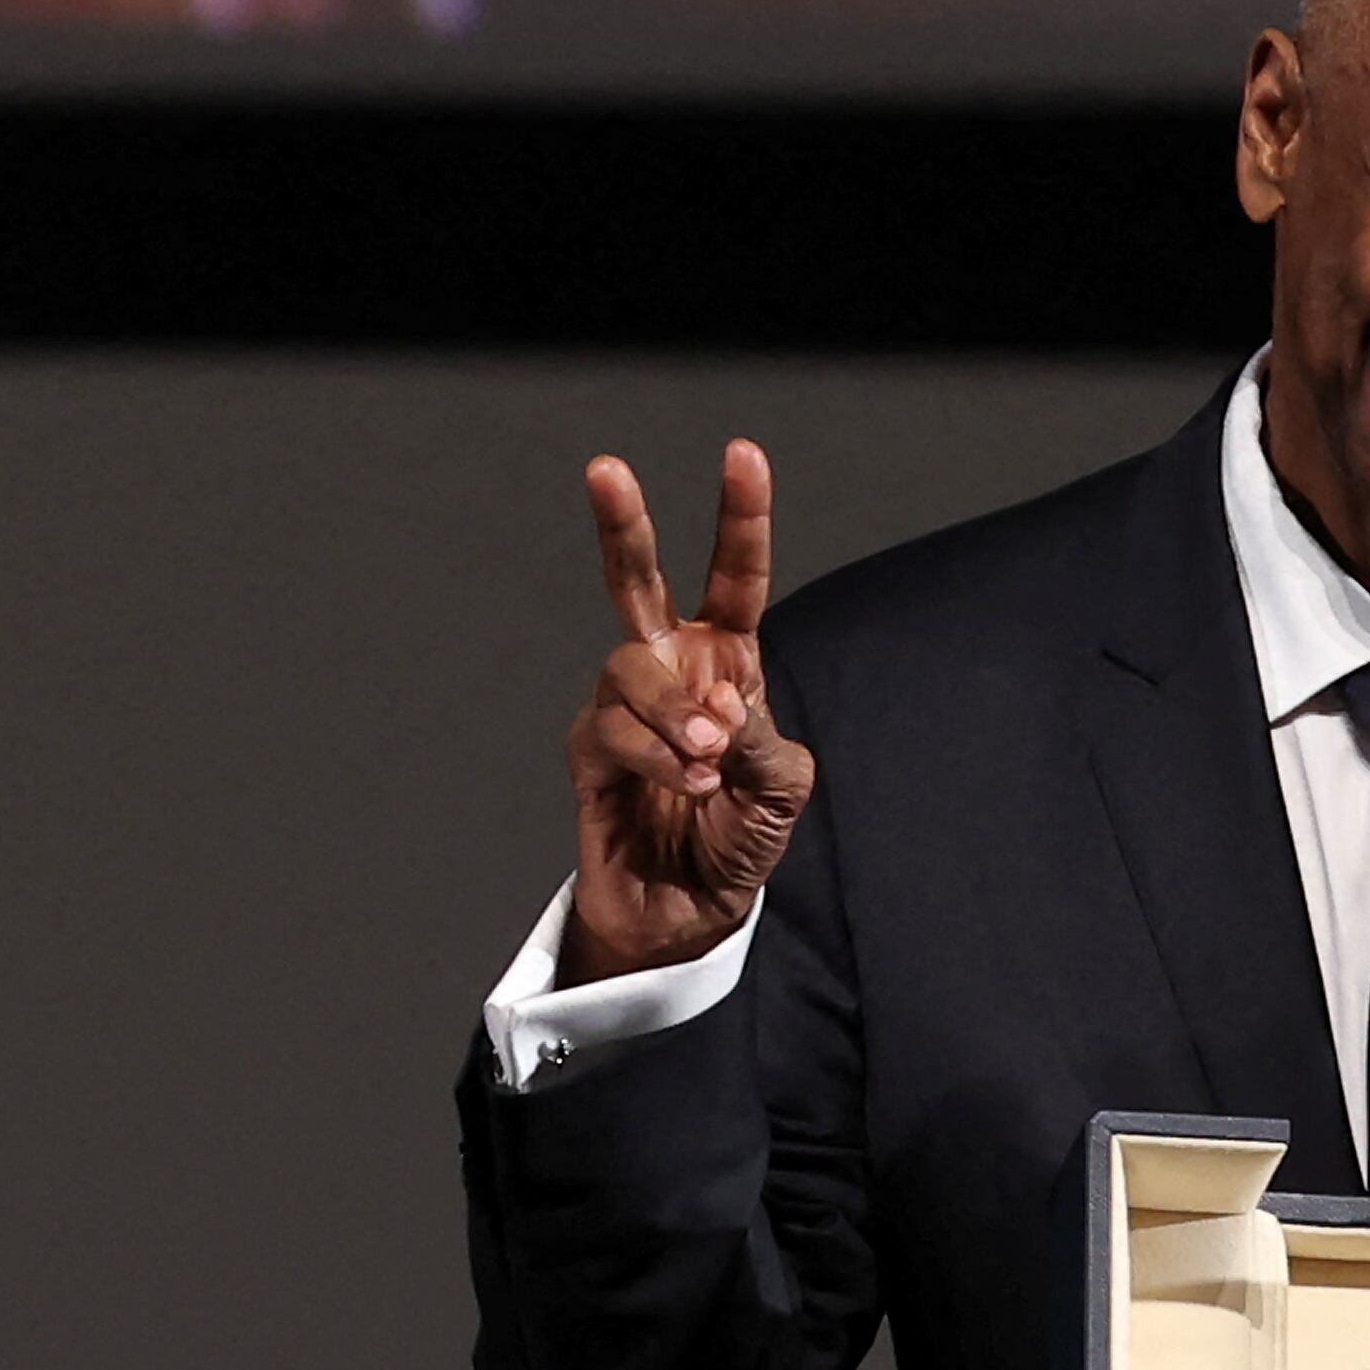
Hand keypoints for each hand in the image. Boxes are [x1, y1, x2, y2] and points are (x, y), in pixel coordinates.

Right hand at [562, 440, 813, 980]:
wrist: (689, 915)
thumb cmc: (737, 841)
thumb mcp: (781, 789)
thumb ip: (759, 737)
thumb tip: (716, 704)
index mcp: (726, 662)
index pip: (733, 578)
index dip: (740, 517)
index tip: (742, 454)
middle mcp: (670, 670)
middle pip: (636, 580)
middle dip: (623, 522)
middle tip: (606, 467)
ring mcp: (622, 707)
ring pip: (630, 667)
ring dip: (675, 713)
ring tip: (710, 763)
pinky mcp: (589, 752)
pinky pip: (613, 729)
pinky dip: (659, 757)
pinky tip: (690, 785)